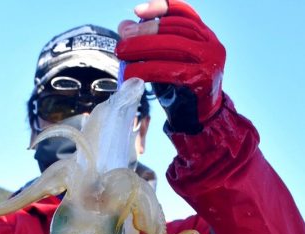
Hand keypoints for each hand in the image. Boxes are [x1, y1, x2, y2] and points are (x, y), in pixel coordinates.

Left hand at [117, 0, 225, 133]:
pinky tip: (130, 74)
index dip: (161, 8)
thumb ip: (151, 44)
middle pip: (174, 30)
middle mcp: (212, 45)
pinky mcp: (201, 80)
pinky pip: (169, 69)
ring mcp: (209, 62)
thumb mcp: (168, 62)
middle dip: (144, 32)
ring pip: (172, 46)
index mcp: (206, 36)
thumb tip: (124, 26)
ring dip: (142, 49)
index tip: (137, 11)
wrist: (198, 122)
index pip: (184, 13)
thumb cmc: (181, 90)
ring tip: (121, 54)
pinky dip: (146, 70)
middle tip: (122, 39)